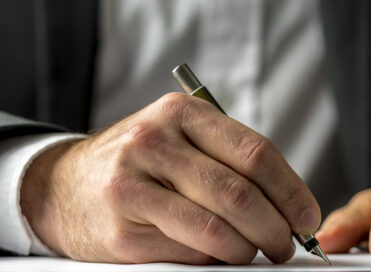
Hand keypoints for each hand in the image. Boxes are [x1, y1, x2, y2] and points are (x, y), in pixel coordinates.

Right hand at [20, 93, 321, 263]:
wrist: (62, 187)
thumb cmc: (134, 164)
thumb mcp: (174, 138)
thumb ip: (224, 157)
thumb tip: (286, 203)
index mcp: (178, 113)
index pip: (254, 152)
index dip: (291, 190)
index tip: (307, 216)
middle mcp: (153, 142)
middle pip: (239, 193)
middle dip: (276, 227)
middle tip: (287, 243)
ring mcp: (132, 186)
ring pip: (216, 228)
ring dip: (249, 249)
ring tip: (258, 252)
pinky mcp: (120, 231)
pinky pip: (187, 251)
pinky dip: (214, 259)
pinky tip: (219, 255)